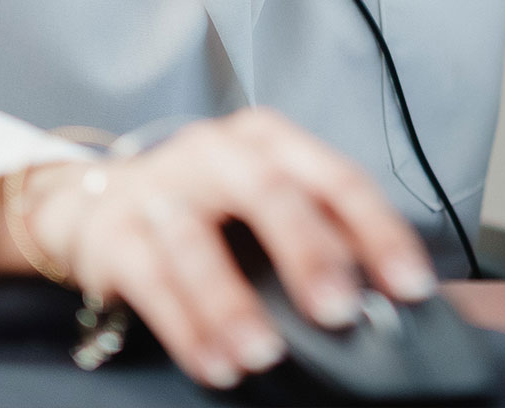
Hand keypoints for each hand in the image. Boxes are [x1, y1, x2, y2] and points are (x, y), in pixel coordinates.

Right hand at [0, 109, 435, 388]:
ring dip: (235, 305)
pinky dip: (186, 330)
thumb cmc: (206, 208)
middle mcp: (214, 153)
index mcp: (267, 140)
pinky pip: (151, 283)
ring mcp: (160, 189)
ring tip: (265, 355)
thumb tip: (387, 297)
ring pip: (198, 245)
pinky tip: (216, 364)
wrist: (95, 203)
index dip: (378, 232)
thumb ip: (317, 233)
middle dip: (310, 254)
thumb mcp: (263, 202)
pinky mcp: (114, 235)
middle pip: (268, 194)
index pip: (335, 178)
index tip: (410, 286)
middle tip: (340, 313)